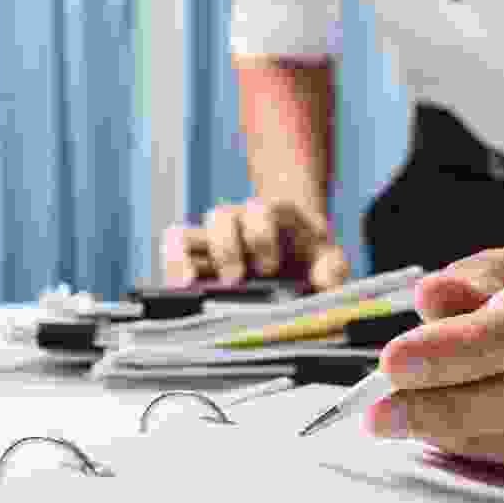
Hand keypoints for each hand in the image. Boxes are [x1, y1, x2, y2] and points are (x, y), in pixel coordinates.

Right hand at [161, 199, 350, 290]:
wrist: (291, 246)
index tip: (269, 268)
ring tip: (195, 288)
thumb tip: (325, 283)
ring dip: (189, 263)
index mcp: (273, 218)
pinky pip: (171, 249)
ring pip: (186, 234)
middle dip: (226, 250)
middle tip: (237, 281)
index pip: (261, 212)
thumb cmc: (308, 255)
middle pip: (220, 218)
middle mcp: (238, 223)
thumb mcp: (328, 257)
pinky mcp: (194, 258)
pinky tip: (179, 290)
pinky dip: (170, 267)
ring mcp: (211, 240)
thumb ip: (333, 268)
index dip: (260, 236)